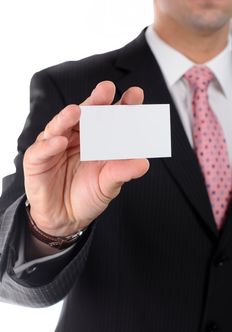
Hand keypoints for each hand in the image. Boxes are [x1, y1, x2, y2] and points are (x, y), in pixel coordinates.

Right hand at [23, 81, 149, 235]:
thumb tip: (143, 163)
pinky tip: (59, 141)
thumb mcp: (108, 185)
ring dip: (67, 117)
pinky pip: (42, 150)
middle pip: (86, 115)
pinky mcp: (37, 159)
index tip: (136, 96)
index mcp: (96, 140)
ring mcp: (55, 145)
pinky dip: (50, 144)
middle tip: (107, 89)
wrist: (65, 218)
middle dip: (96, 101)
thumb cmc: (86, 196)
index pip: (110, 119)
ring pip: (60, 126)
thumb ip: (122, 172)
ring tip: (78, 111)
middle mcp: (76, 138)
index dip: (122, 107)